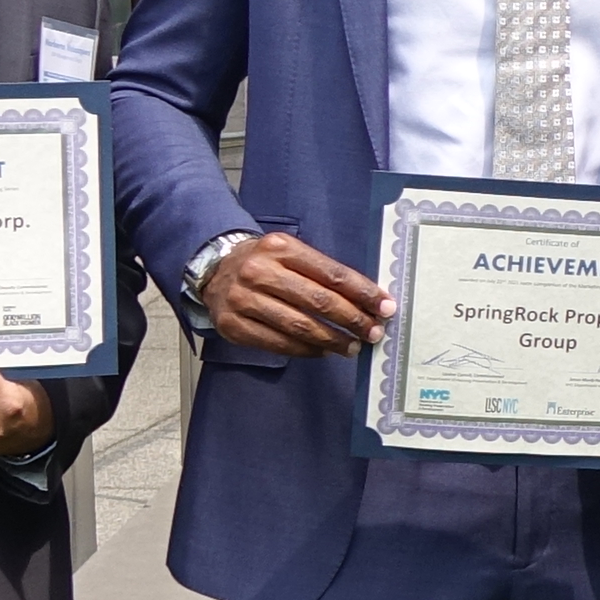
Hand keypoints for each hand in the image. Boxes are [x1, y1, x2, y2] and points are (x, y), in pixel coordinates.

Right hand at [202, 230, 384, 357]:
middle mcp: (260, 271)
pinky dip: (306, 350)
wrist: (214, 269)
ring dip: (333, 340)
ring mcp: (243, 300)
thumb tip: (367, 300)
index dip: (363, 293)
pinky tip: (324, 351)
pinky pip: (279, 343)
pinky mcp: (234, 326)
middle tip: (373, 332)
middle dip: (352, 319)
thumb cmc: (264, 263)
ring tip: (352, 347)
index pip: (332, 274)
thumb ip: (322, 272)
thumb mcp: (290, 253)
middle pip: (318, 301)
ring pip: (299, 326)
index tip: (385, 306)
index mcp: (281, 248)